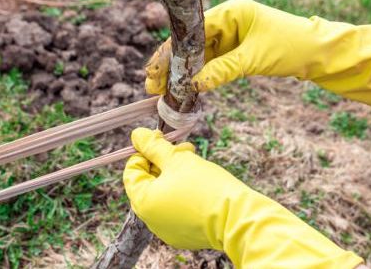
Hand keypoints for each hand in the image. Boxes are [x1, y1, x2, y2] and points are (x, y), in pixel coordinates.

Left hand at [123, 128, 362, 267]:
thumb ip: (153, 146)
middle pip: (149, 182)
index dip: (145, 152)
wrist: (238, 218)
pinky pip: (177, 208)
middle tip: (184, 149)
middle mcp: (150, 220)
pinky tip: (202, 184)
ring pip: (164, 194)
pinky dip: (185, 194)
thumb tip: (136, 135)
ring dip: (176, 175)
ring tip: (196, 163)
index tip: (164, 142)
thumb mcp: (177, 159)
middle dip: (165, 162)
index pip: (132, 171)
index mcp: (143, 202)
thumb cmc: (206, 186)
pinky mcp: (184, 234)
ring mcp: (167, 230)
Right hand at [145, 0, 370, 117]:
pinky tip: (186, 89)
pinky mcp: (237, 50)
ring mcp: (232, 35)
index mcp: (231, 12)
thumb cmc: (291, 47)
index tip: (155, 72)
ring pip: (199, 55)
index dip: (171, 53)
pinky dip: (200, 76)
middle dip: (172, 66)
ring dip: (184, 74)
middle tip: (152, 87)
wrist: (318, 53)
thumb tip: (193, 85)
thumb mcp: (254, 60)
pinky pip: (212, 63)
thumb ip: (222, 71)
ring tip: (164, 93)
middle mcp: (228, 21)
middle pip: (191, 44)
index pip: (192, 31)